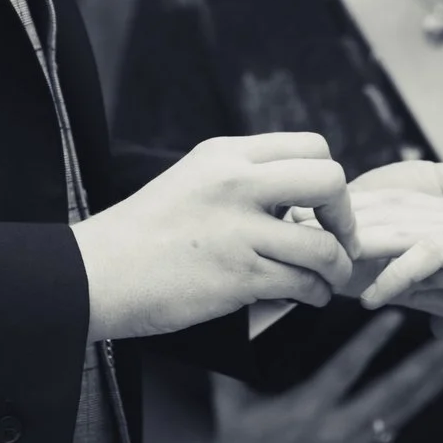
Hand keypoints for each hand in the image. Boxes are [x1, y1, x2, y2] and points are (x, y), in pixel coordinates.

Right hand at [72, 133, 352, 339]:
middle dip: (344, 214)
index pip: (310, 146)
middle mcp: (237, 183)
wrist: (98, 273)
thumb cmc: (145, 233)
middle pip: (329, 180)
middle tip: (339, 237)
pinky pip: (303, 283)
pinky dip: (317, 293)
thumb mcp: (194, 179)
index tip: (322, 205)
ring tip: (329, 277)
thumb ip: (243, 179)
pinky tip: (310, 296)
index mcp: (226, 154)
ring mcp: (239, 230)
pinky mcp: (238, 276)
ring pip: (322, 244)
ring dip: (337, 266)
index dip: (328, 178)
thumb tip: (301, 199)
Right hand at [188, 311, 442, 442]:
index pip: (344, 370)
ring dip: (430, 382)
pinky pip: (393, 424)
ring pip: (398, 411)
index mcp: (302, 410)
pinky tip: (439, 382)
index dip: (370, 343)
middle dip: (422, 367)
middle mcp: (331, 428)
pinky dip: (418, 402)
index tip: (396, 315)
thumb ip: (242, 351)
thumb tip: (249, 304)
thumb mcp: (229, 392)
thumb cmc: (232, 428)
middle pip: (388, 395)